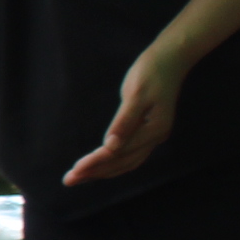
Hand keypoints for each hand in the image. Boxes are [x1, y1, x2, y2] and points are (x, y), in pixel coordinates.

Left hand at [63, 46, 184, 185]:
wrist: (170, 59)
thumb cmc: (151, 72)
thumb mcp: (136, 94)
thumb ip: (124, 121)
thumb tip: (111, 146)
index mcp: (154, 129)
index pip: (119, 152)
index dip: (96, 162)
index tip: (75, 170)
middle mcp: (156, 137)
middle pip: (122, 162)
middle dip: (95, 172)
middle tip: (69, 180)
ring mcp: (153, 136)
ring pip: (127, 162)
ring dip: (103, 171)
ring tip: (79, 178)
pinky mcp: (149, 131)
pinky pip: (130, 155)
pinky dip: (113, 163)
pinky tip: (99, 167)